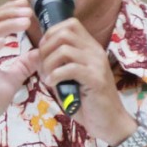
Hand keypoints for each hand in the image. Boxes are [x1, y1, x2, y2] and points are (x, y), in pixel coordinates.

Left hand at [37, 18, 134, 144]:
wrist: (110, 122)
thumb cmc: (89, 102)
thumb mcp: (71, 78)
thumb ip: (58, 65)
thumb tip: (36, 56)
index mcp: (90, 48)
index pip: (70, 24)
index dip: (51, 33)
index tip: (43, 51)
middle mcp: (95, 51)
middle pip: (64, 33)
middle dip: (46, 48)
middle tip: (42, 66)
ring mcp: (97, 64)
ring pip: (64, 50)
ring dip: (48, 63)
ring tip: (47, 77)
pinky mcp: (96, 79)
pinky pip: (70, 68)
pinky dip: (55, 75)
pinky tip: (52, 84)